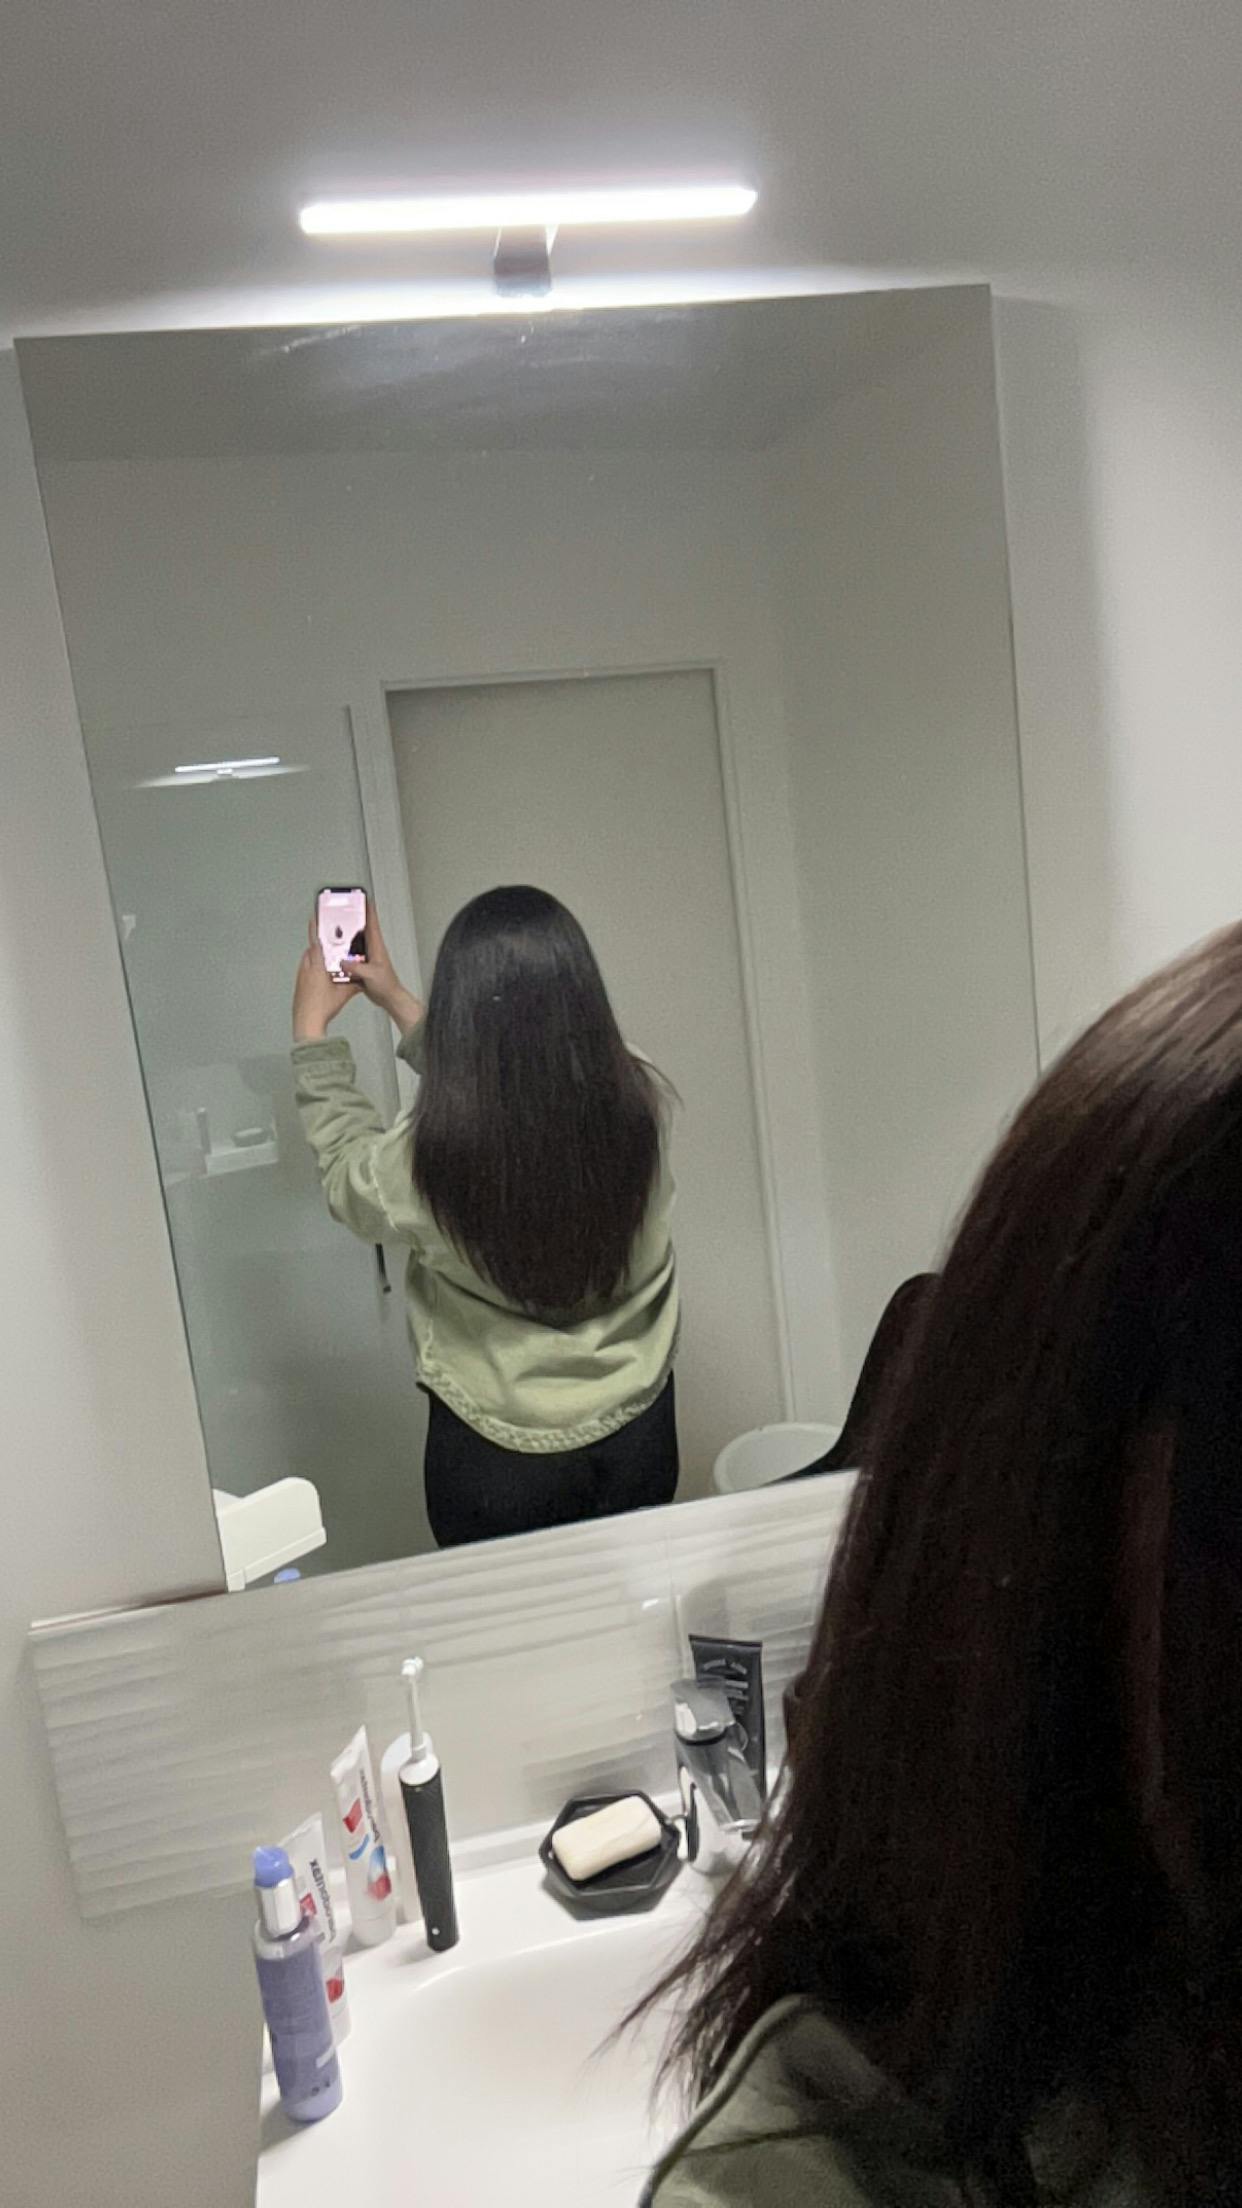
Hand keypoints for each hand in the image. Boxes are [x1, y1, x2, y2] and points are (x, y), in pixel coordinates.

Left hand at [293, 919, 360, 1042]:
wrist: (307, 1022)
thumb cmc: (322, 1008)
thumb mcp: (344, 994)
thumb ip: (353, 984)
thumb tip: (362, 981)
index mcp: (317, 967)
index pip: (315, 943)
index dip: (315, 929)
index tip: (314, 919)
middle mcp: (306, 970)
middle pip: (311, 952)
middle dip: (319, 947)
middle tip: (328, 946)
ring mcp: (300, 978)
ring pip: (307, 962)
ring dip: (315, 960)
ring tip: (327, 965)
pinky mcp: (298, 987)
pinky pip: (305, 973)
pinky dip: (312, 971)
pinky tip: (321, 981)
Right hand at [342, 901, 423, 1032]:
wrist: (389, 998)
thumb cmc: (387, 986)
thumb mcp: (371, 975)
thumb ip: (357, 968)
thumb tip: (343, 961)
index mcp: (377, 948)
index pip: (373, 924)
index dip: (369, 911)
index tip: (364, 899)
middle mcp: (373, 950)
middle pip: (363, 930)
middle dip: (356, 919)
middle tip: (347, 909)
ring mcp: (368, 958)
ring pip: (356, 943)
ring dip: (348, 936)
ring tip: (337, 928)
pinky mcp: (363, 966)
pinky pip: (352, 956)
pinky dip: (344, 953)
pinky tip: (337, 954)